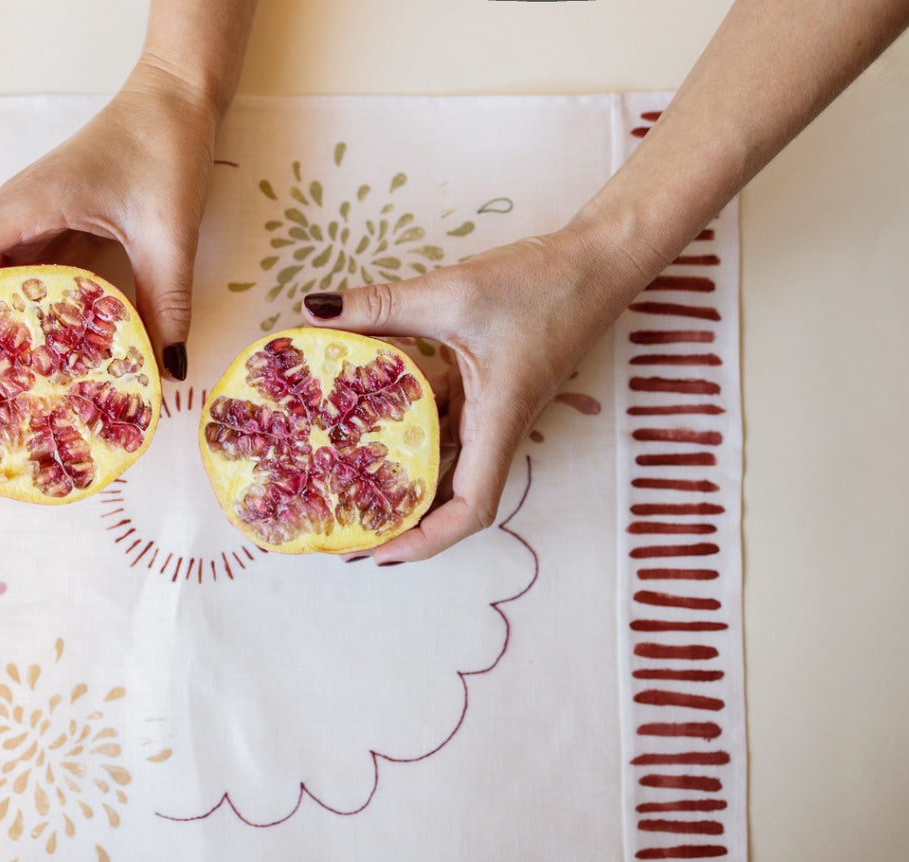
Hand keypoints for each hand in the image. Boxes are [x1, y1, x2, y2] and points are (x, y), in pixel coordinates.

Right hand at [0, 61, 224, 384]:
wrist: (174, 98)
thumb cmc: (164, 147)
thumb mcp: (169, 232)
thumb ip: (166, 301)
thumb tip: (168, 370)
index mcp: (28, 204)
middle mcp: (17, 212)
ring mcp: (32, 219)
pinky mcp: (52, 226)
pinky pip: (15, 273)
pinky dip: (4, 311)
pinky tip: (13, 349)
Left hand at [304, 222, 653, 560]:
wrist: (596, 260)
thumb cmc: (541, 283)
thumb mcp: (450, 292)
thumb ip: (380, 305)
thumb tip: (312, 309)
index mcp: (497, 422)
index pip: (470, 508)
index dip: (427, 542)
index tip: (380, 554)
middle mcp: (494, 426)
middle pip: (450, 497)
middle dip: (401, 521)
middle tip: (343, 526)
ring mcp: (490, 408)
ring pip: (443, 458)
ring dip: (401, 474)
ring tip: (344, 481)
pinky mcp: (484, 386)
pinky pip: (443, 418)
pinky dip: (406, 424)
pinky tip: (363, 412)